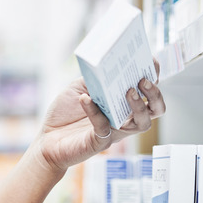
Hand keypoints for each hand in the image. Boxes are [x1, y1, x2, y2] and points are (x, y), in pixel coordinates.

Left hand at [37, 59, 165, 171]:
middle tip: (143, 80)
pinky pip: (103, 126)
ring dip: (138, 105)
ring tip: (129, 90)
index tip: (152, 61)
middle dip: (154, 94)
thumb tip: (105, 65)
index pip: (147, 91)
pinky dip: (95, 111)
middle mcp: (124, 119)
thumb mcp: (79, 88)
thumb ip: (94, 79)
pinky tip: (85, 99)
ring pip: (142, 123)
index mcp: (122, 104)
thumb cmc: (65, 114)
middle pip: (156, 110)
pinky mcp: (100, 142)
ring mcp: (114, 132)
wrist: (46, 139)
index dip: (153, 77)